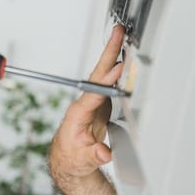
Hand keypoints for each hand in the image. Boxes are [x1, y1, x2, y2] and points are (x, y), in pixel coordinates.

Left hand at [48, 25, 123, 179]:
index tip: (119, 68)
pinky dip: (116, 68)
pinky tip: (124, 56)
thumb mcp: (83, 161)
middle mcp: (84, 104)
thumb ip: (94, 156)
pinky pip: (108, 82)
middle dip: (108, 54)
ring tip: (121, 35)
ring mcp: (92, 102)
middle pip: (97, 75)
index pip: (94, 94)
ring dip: (112, 55)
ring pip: (102, 75)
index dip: (107, 81)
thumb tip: (103, 153)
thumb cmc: (72, 158)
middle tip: (117, 33)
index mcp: (78, 114)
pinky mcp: (99, 103)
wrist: (69, 160)